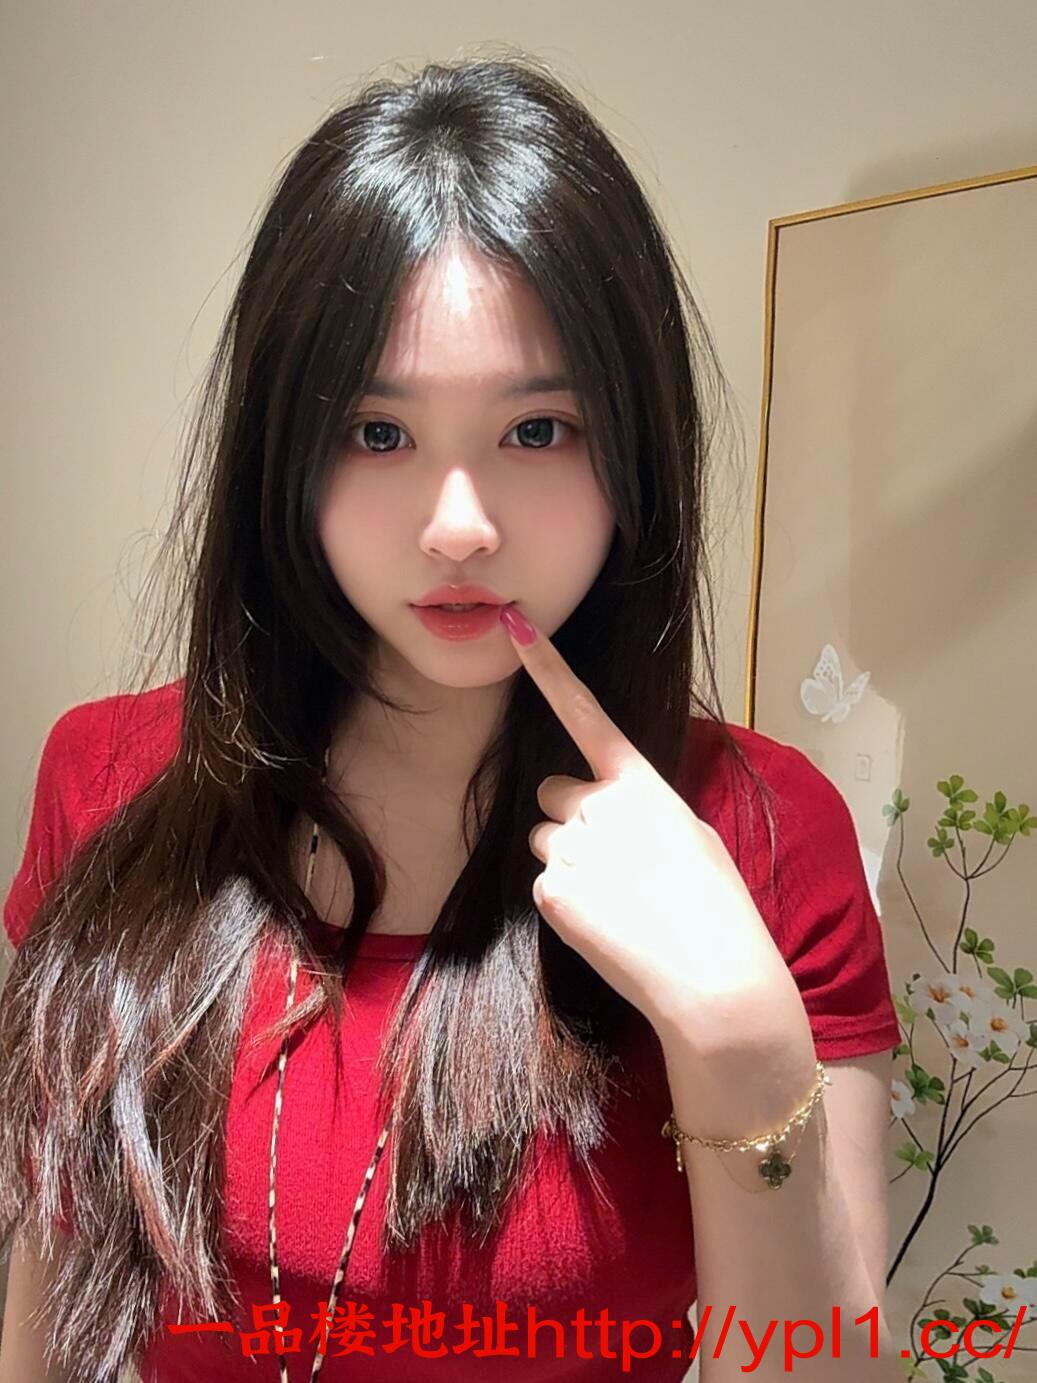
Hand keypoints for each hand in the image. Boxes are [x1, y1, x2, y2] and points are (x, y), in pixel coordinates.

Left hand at [500, 604, 802, 1043]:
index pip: (586, 713)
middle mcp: (599, 805)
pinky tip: (607, 925)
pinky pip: (545, 886)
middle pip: (554, 794)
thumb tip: (608, 807)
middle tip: (614, 862)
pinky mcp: (551, 893)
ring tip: (617, 899)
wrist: (713, 981)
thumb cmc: (717, 909)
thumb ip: (643, 808)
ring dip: (567, 862)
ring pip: (545, 840)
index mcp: (641, 784)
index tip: (517, 627)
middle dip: (571, 818)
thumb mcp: (692, 837)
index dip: (548, 669)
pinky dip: (567, 904)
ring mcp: (570, 849)